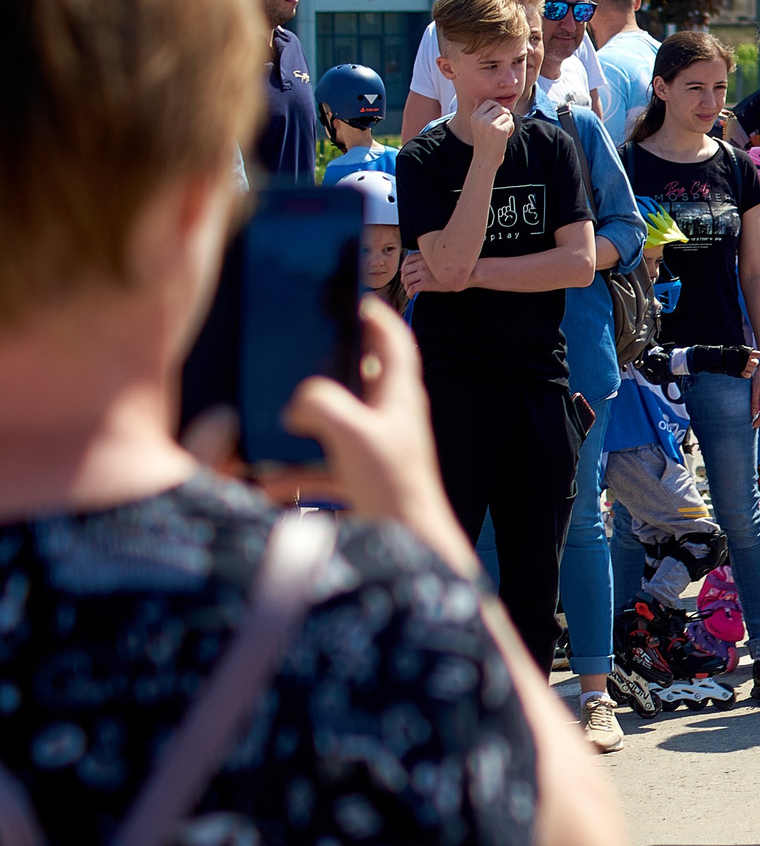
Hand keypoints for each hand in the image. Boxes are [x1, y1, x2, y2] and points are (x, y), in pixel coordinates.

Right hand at [280, 300, 477, 575]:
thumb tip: (297, 401)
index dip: (378, 317)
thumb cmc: (392, 486)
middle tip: (301, 350)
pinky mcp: (363, 481)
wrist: (409, 546)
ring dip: (306, 423)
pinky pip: (323, 469)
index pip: (395, 342)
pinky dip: (295, 474)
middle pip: (363, 379)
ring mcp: (378, 450)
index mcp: (399, 397)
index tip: (354, 298)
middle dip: (332, 365)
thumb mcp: (352, 432)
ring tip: (272, 416)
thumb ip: (320, 403)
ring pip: (338, 424)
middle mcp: (392, 419)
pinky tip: (264, 484)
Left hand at [402, 249, 461, 297]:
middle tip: (407, 284)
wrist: (466, 275)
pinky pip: (412, 288)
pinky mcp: (427, 283)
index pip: (407, 260)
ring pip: (407, 279)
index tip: (406, 273)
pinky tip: (412, 297)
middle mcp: (422, 263)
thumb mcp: (442, 260)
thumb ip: (431, 260)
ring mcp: (424, 273)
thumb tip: (424, 265)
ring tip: (409, 291)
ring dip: (406, 286)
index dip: (404, 267)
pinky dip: (409, 293)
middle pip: (405, 270)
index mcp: (425, 256)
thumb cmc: (455, 268)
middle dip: (403, 277)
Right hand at [463, 96, 514, 157]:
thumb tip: (478, 98)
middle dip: (504, 116)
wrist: (485, 159)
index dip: (497, 109)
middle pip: (501, 108)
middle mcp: (481, 118)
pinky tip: (504, 138)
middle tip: (501, 127)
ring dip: (508, 123)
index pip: (490, 102)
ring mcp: (490, 124)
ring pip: (507, 115)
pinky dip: (510, 130)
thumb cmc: (483, 142)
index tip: (497, 119)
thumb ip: (478, 111)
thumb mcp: (476, 125)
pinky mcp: (500, 130)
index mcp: (475, 116)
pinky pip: (511, 123)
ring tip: (502, 133)